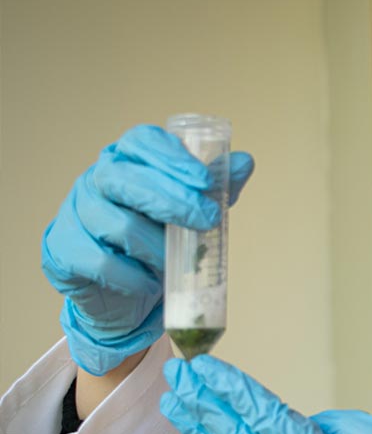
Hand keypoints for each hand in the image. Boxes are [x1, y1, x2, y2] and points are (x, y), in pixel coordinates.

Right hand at [41, 125, 253, 374]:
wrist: (122, 292)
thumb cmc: (156, 239)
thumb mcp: (191, 210)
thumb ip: (216, 187)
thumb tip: (246, 162)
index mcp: (126, 161)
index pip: (141, 141)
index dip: (172, 157)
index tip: (204, 179)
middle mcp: (95, 180)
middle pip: (126, 180)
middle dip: (172, 200)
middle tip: (208, 220)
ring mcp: (75, 213)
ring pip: (117, 225)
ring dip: (156, 247)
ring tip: (176, 263)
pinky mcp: (63, 251)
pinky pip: (100, 262)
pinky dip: (133, 276)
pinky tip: (150, 284)